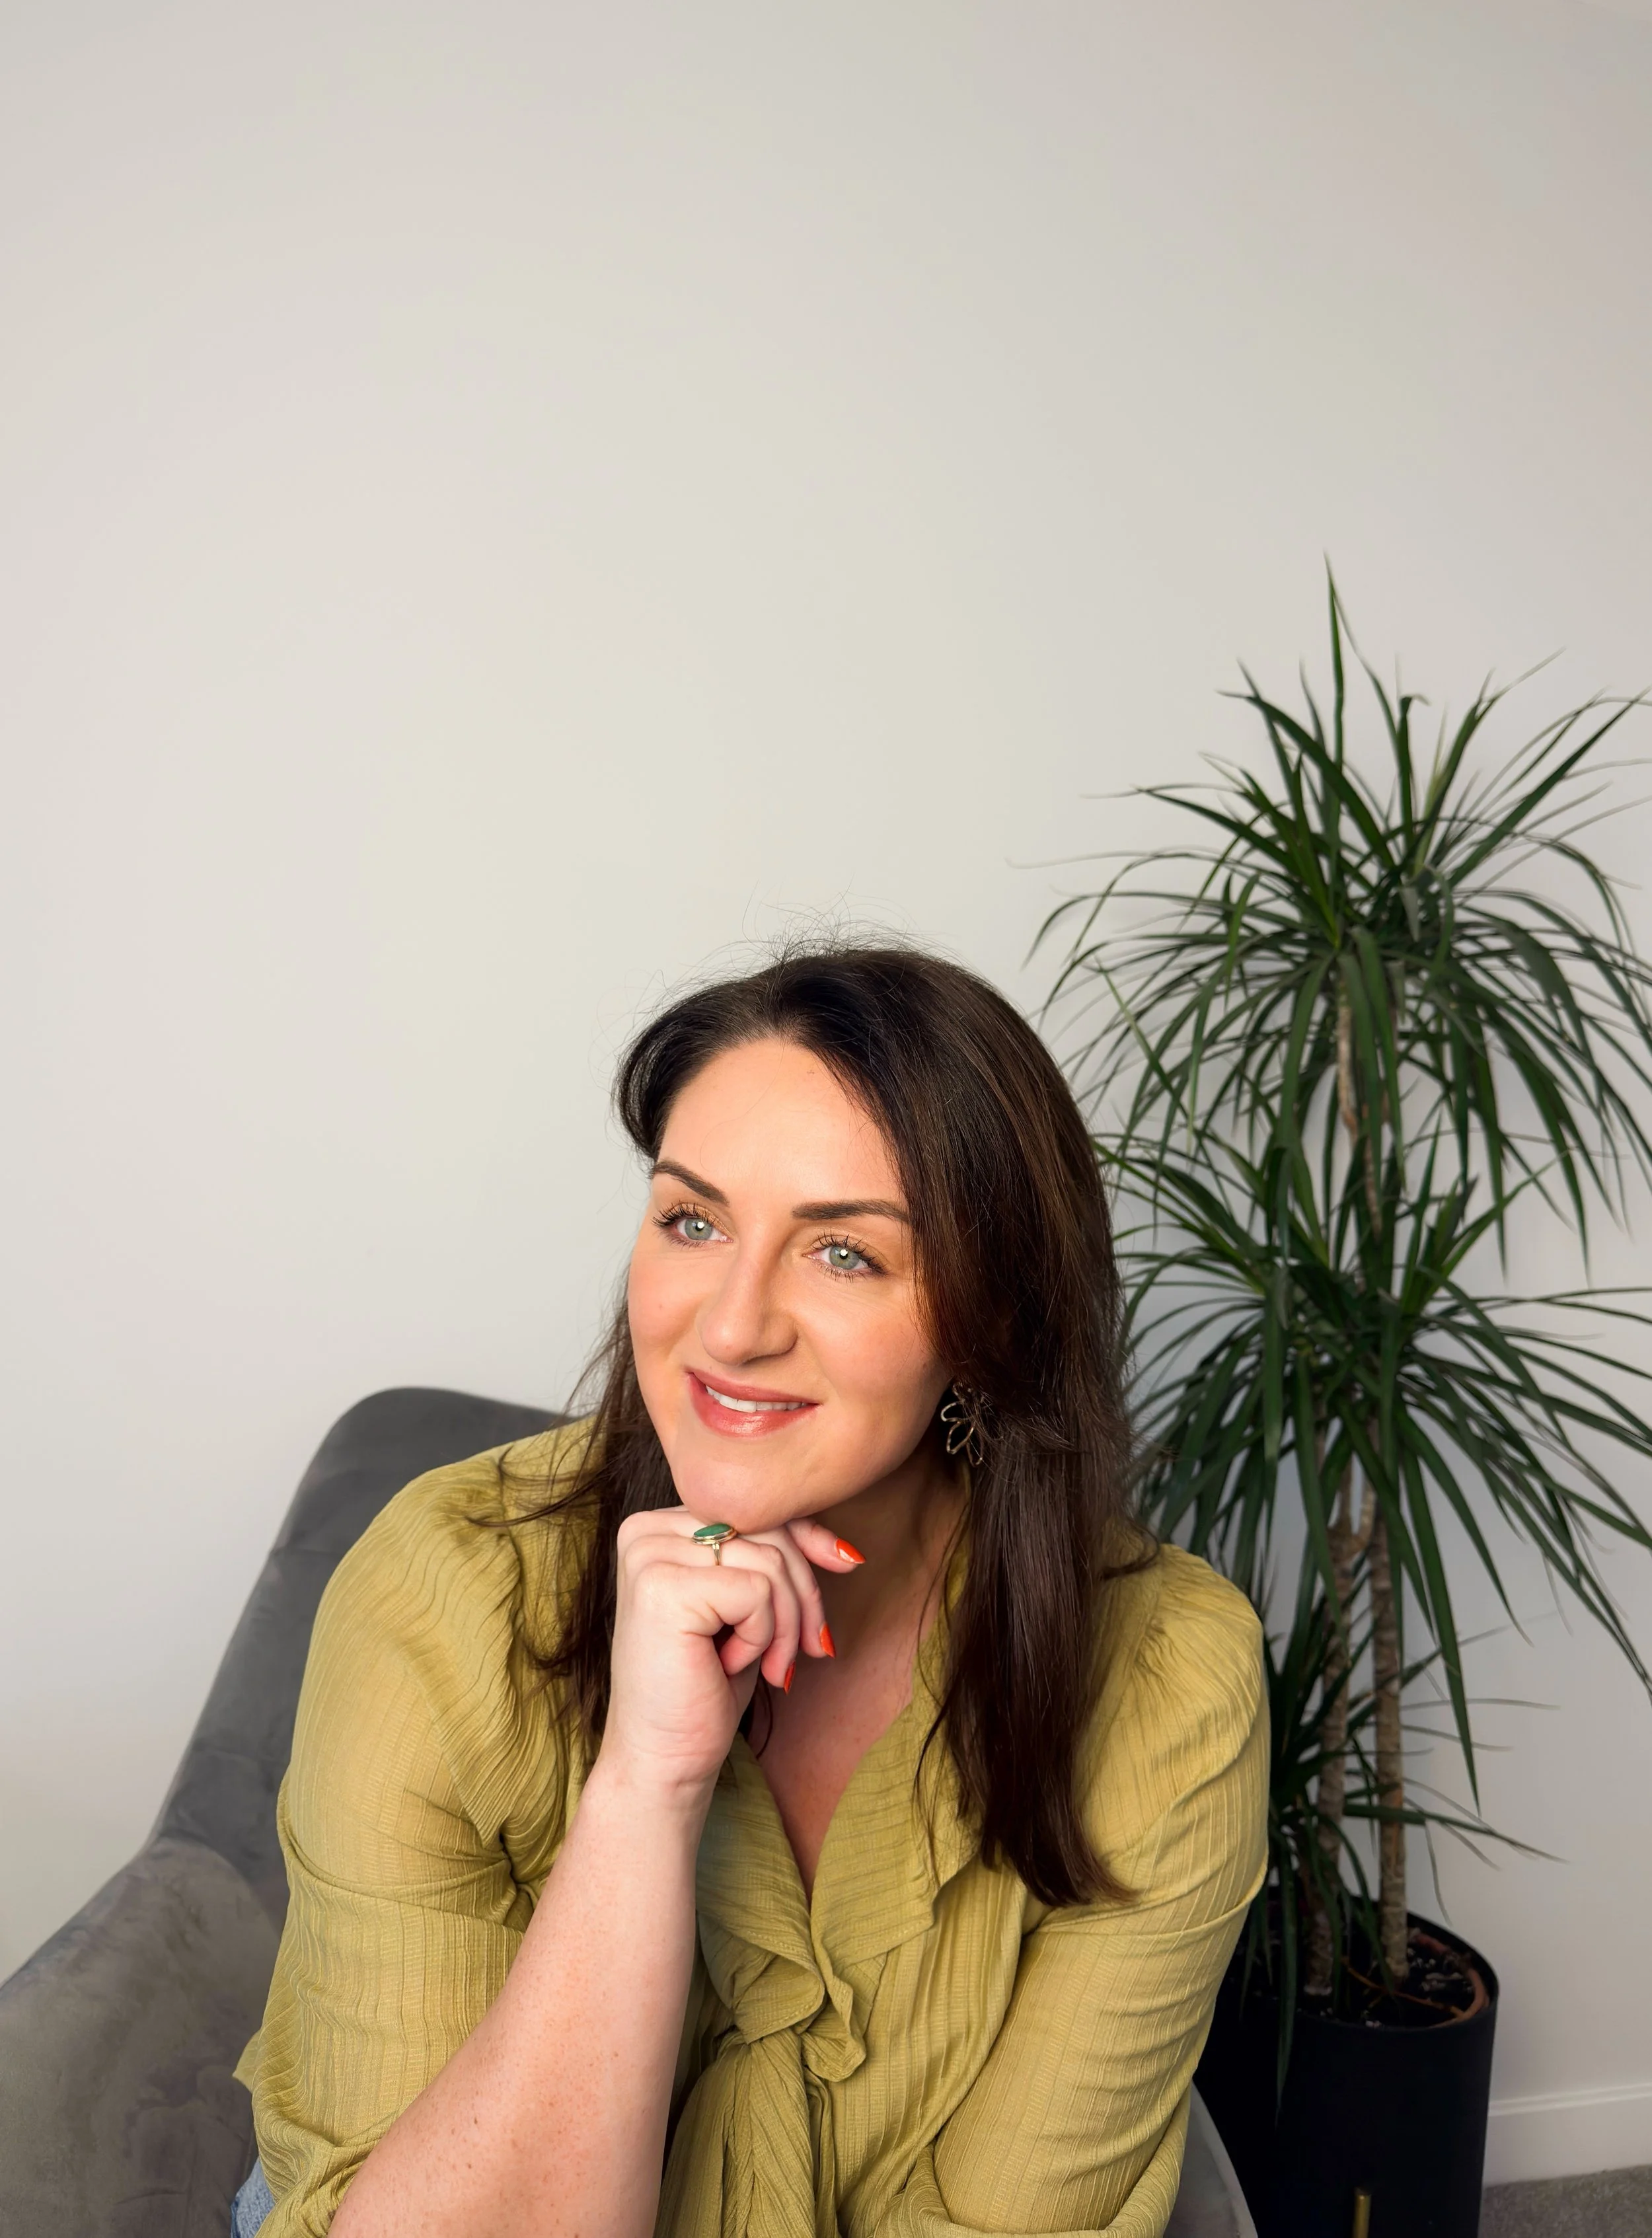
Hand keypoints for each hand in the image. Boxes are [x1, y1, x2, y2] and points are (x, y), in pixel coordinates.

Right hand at [600, 1509, 859, 1802]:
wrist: (665, 1760)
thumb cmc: (706, 1686)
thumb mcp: (749, 1609)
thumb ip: (776, 1562)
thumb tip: (848, 1551)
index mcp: (659, 1525)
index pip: (756, 1507)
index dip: (807, 1540)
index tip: (848, 1564)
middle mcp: (645, 1530)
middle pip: (767, 1529)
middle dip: (803, 1594)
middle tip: (808, 1649)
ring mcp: (649, 1556)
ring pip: (769, 1562)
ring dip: (785, 1626)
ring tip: (766, 1665)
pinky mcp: (662, 1588)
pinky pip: (756, 1591)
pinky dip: (762, 1637)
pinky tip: (730, 1665)